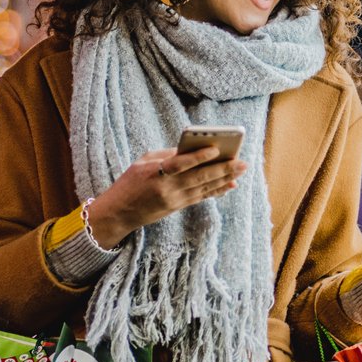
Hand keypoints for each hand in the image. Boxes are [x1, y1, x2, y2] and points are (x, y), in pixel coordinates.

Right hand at [86, 147, 246, 247]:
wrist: (119, 212)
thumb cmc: (131, 181)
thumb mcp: (143, 162)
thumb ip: (167, 155)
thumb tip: (193, 149)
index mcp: (155, 172)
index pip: (180, 163)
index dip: (198, 157)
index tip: (216, 149)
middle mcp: (167, 188)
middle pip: (199, 177)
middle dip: (222, 169)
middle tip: (241, 162)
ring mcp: (173, 200)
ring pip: (204, 188)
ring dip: (225, 179)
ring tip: (240, 170)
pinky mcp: (177, 207)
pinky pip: (200, 197)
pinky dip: (216, 190)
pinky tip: (229, 185)